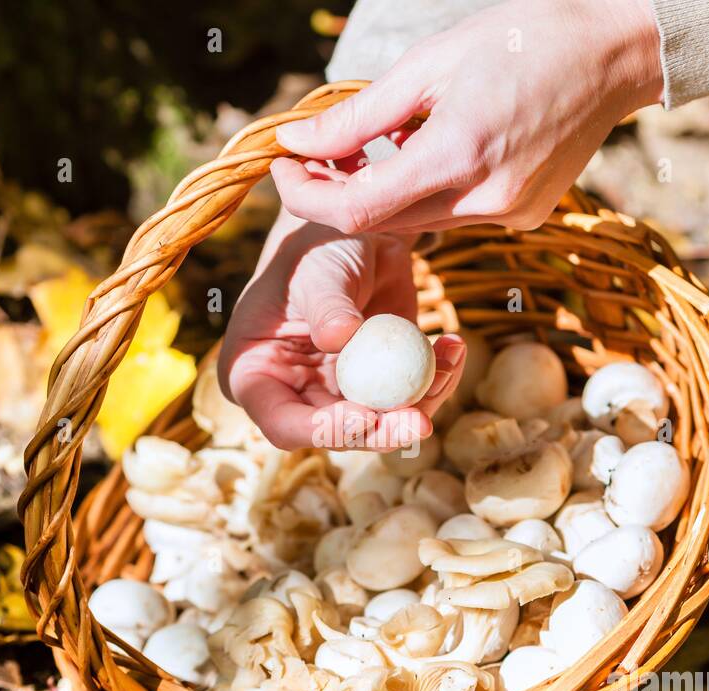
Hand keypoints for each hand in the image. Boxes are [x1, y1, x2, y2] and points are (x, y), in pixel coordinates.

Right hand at [218, 207, 465, 450]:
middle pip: (337, 435)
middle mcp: (295, 396)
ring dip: (421, 405)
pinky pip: (409, 399)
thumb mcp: (317, 273)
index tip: (365, 415)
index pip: (282, 423)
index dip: (323, 429)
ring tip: (449, 361)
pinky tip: (453, 346)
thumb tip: (340, 337)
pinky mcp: (378, 387)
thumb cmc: (319, 249)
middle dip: (382, 432)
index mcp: (256, 376)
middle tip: (419, 421)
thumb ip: (327, 306)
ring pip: (380, 425)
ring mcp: (339, 395)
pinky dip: (437, 380)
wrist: (356, 237)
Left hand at [271, 0, 663, 233]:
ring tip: (371, 145)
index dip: (307, 196)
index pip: (356, 211)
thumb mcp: (428, 65)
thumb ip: (357, 116)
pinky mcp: (524, 216)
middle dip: (338, 192)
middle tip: (317, 152)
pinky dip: (426, 193)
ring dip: (381, 193)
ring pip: (417, 223)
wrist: (612, 54)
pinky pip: (454, 217)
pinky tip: (427, 153)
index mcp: (457, 156)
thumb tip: (298, 143)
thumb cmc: (522, 40)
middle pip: (382, 223)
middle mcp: (485, 200)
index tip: (285, 165)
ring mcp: (509, 215)